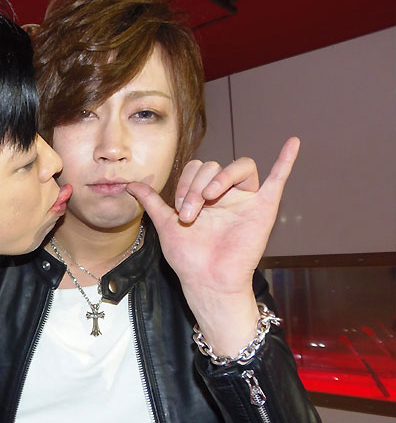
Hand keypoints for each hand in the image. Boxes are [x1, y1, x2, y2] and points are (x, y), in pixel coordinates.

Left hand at [126, 137, 298, 354]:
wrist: (207, 280)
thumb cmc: (188, 257)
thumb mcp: (165, 225)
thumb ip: (152, 201)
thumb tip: (130, 184)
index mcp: (204, 193)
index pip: (197, 168)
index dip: (185, 182)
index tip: (178, 207)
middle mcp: (226, 193)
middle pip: (215, 166)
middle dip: (197, 185)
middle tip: (190, 213)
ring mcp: (246, 199)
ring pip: (240, 166)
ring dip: (221, 178)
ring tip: (210, 197)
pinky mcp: (264, 208)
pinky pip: (279, 179)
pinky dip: (286, 160)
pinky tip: (293, 143)